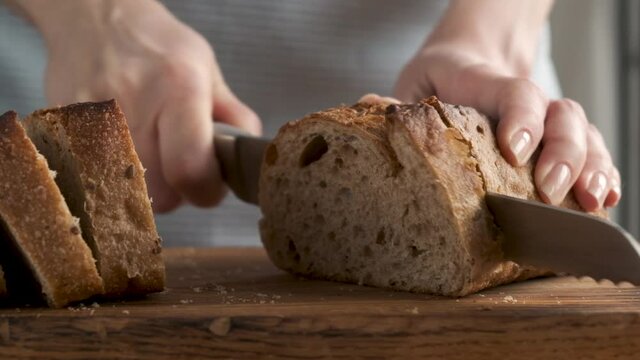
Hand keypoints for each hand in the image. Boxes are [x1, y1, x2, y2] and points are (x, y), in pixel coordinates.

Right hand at [24, 0, 260, 211]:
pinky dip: (114, 176)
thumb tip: (248, 154)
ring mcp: (92, 123)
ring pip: (128, 196)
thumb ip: (233, 116)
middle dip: (179, 191)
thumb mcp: (207, 70)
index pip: (190, 170)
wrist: (94, 20)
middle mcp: (133, 108)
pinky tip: (122, 147)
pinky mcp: (66, 134)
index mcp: (177, 91)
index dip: (207, 190)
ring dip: (146, 187)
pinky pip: (97, 181)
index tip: (211, 183)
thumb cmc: (157, 46)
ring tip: (150, 152)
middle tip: (179, 164)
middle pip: (161, 195)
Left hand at [392, 0, 619, 211]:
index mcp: (484, 83)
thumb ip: (398, 101)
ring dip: (591, 166)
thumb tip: (367, 106)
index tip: (515, 151)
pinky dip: (602, 172)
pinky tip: (603, 197)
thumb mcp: (412, 84)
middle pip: (560, 114)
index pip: (514, 92)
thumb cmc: (437, 81)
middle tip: (551, 190)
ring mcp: (546, 118)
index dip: (521, 118)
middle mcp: (524, 99)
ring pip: (583, 131)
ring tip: (590, 201)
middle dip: (563, 154)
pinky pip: (591, 149)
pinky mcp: (557, 137)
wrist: (467, 61)